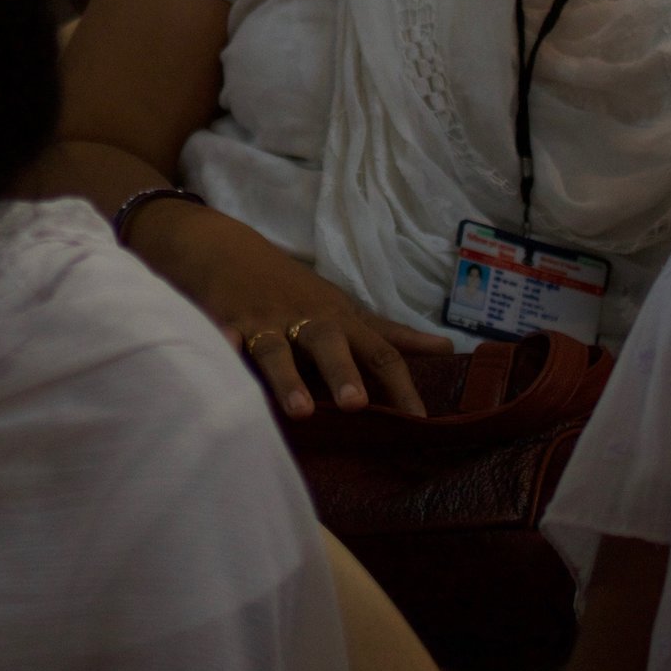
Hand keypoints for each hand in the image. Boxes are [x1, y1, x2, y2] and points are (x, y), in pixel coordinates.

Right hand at [130, 199, 450, 416]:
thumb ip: (391, 335)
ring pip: (277, 349)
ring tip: (300, 411)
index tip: (420, 421)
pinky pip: (223, 340)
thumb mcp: (344, 309)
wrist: (225, 249)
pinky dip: (224, 353)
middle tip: (356, 405)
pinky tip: (227, 367)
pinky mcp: (224, 322)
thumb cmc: (293, 289)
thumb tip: (447, 349)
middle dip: (342, 372)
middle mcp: (305, 320)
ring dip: (288, 378)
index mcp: (339, 320)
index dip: (400, 384)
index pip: (379, 351)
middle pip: (329, 344)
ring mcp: (263, 321)